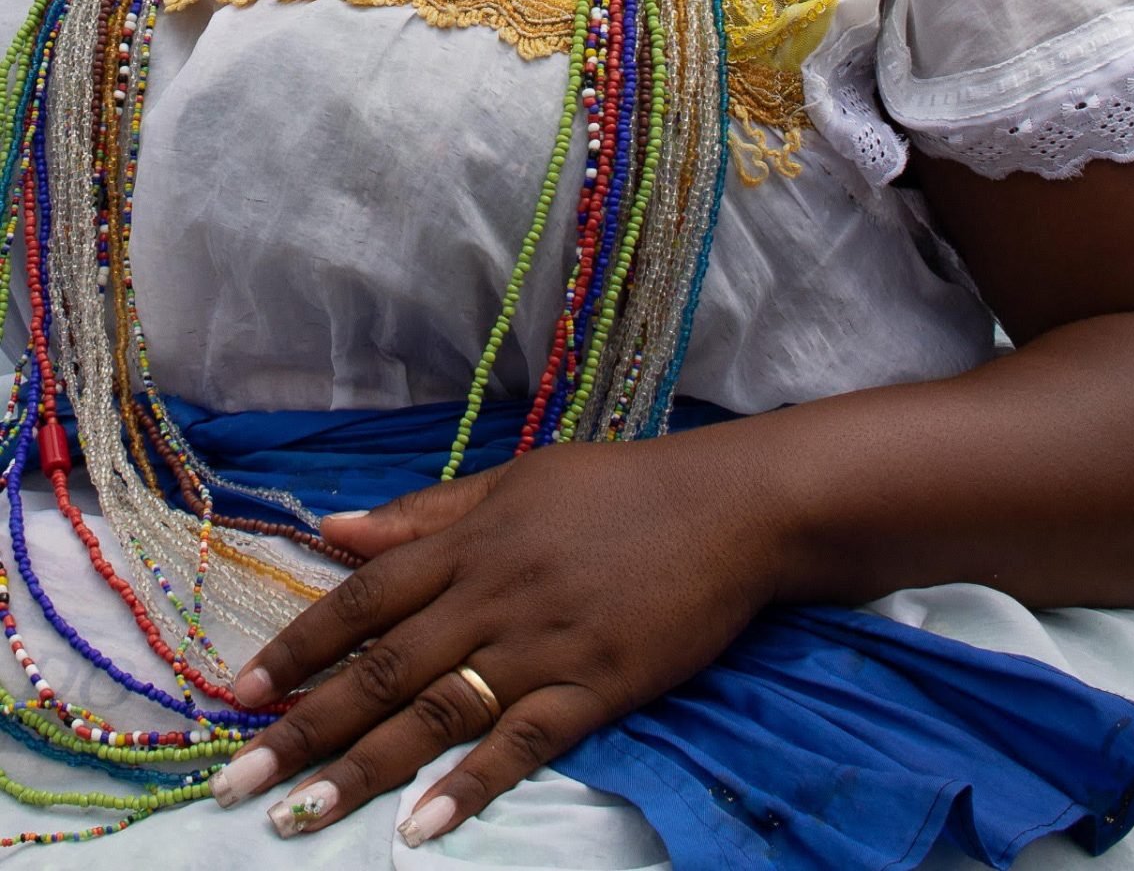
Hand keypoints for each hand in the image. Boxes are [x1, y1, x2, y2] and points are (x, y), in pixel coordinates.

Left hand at [207, 433, 783, 843]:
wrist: (726, 507)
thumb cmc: (617, 488)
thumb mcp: (517, 480)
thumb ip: (428, 512)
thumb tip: (336, 529)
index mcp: (470, 542)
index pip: (364, 597)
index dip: (300, 646)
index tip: (242, 692)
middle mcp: (492, 596)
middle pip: (383, 669)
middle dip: (304, 728)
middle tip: (235, 782)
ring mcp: (544, 644)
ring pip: (437, 714)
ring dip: (364, 769)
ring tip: (299, 818)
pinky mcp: (597, 685)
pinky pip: (524, 742)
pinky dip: (472, 784)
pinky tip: (423, 826)